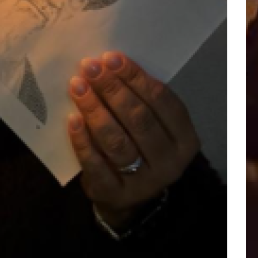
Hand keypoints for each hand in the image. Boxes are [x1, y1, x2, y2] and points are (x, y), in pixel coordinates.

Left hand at [68, 52, 199, 229]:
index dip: (136, 77)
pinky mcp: (115, 195)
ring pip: (117, 140)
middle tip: (90, 67)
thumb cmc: (142, 149)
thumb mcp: (156, 128)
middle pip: (138, 119)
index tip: (112, 58)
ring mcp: (143, 182)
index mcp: (185, 139)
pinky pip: (96, 165)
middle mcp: (169, 163)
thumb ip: (143, 102)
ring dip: (95, 109)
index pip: (161, 101)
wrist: (131, 199)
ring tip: (78, 86)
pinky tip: (72, 119)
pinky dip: (83, 140)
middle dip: (112, 89)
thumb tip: (111, 65)